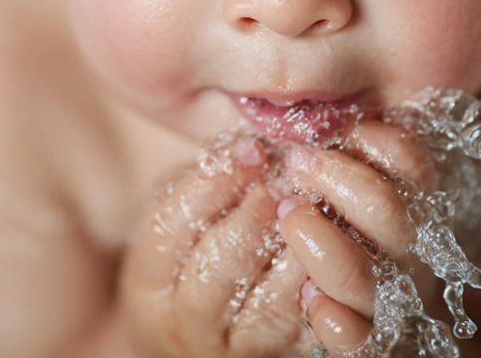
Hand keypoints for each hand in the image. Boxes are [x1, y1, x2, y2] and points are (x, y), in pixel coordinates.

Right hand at [120, 137, 308, 357]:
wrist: (204, 331)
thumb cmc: (195, 254)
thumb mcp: (183, 216)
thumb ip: (207, 182)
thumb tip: (252, 143)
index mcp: (148, 279)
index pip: (170, 226)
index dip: (212, 183)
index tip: (250, 149)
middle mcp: (185, 322)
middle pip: (217, 271)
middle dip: (254, 219)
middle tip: (283, 183)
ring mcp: (235, 348)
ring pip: (268, 307)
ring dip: (296, 254)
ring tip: (313, 211)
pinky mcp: (280, 357)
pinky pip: (308, 332)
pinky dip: (326, 296)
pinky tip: (332, 255)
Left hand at [277, 120, 438, 354]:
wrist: (240, 286)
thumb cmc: (277, 203)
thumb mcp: (296, 161)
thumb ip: (316, 140)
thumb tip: (313, 112)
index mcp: (398, 197)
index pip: (413, 164)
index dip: (378, 141)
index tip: (335, 128)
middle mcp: (400, 248)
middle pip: (395, 214)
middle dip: (343, 182)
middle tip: (298, 164)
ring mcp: (381, 296)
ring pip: (373, 277)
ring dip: (329, 245)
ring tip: (288, 217)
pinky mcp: (354, 339)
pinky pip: (361, 339)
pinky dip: (339, 320)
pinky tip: (313, 301)